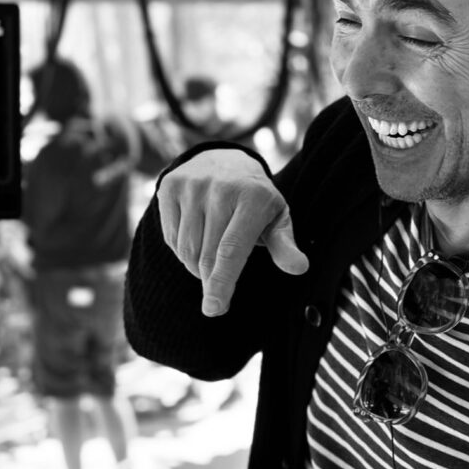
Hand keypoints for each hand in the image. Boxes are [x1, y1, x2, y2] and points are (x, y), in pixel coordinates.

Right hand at [157, 149, 308, 315]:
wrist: (224, 159)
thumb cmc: (255, 200)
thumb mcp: (276, 218)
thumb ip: (285, 244)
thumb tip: (299, 267)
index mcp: (253, 197)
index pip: (232, 249)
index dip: (222, 282)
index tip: (215, 308)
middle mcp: (220, 187)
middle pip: (206, 255)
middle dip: (212, 280)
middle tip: (219, 290)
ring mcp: (192, 185)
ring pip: (186, 249)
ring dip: (196, 266)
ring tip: (211, 258)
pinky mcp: (169, 186)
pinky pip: (171, 237)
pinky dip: (182, 250)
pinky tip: (196, 239)